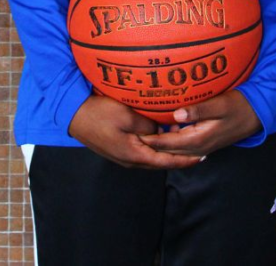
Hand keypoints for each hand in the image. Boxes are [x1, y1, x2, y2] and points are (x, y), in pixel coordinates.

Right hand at [67, 94, 201, 169]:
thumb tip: (161, 131)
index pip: (165, 161)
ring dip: (168, 151)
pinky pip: (143, 151)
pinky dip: (157, 146)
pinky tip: (164, 137)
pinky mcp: (119, 149)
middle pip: (160, 162)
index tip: (201, 157)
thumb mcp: (128, 116)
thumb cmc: (100, 113)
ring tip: (186, 142)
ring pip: (152, 157)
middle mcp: (129, 160)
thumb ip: (148, 126)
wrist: (73, 114)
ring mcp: (123, 156)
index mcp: (133, 154)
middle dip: (180, 157)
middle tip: (199, 150)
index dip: (184, 160)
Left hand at [140, 89, 261, 157]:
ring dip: (158, 142)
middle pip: (166, 149)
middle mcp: (197, 147)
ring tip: (140, 132)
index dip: (149, 138)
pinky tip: (163, 128)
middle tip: (129, 134)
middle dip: (149, 143)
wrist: (258, 115)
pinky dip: (169, 139)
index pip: (166, 143)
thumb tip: (176, 113)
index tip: (131, 133)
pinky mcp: (204, 142)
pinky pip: (181, 144)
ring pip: (173, 149)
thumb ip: (199, 110)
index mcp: (198, 139)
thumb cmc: (240, 106)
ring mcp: (201, 147)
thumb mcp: (221, 105)